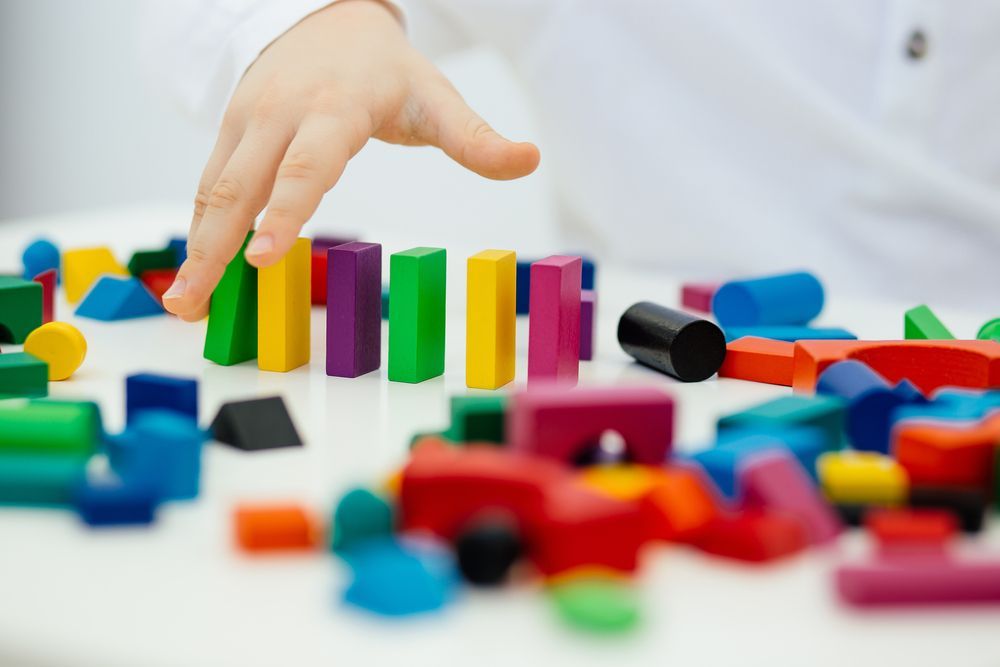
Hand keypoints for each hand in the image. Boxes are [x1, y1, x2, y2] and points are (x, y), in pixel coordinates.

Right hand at [163, 0, 539, 320]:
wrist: (324, 15)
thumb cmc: (383, 68)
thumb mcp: (434, 96)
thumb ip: (475, 138)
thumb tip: (529, 159)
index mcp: (333, 108)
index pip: (305, 165)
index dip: (283, 211)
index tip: (262, 257)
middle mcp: (279, 114)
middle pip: (242, 186)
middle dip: (215, 248)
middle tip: (192, 303)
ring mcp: (246, 121)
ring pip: (214, 188)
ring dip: (194, 248)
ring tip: (180, 303)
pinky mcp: (228, 130)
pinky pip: (208, 182)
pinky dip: (196, 227)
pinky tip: (192, 270)